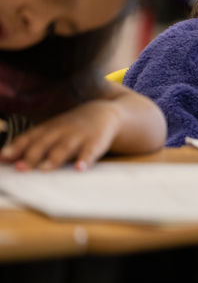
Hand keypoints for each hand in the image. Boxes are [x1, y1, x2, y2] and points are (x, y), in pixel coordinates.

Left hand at [0, 100, 121, 170]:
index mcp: (47, 129)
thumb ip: (29, 144)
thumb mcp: (50, 131)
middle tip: (21, 168)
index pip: (29, 138)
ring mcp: (78, 137)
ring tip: (46, 169)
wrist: (102, 114)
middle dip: (32, 155)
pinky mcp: (95, 143)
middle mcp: (61, 132)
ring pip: (65, 147)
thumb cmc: (70, 127)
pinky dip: (85, 160)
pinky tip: (80, 168)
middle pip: (44, 143)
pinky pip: (90, 152)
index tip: (3, 157)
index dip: (16, 147)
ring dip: (55, 158)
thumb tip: (2, 158)